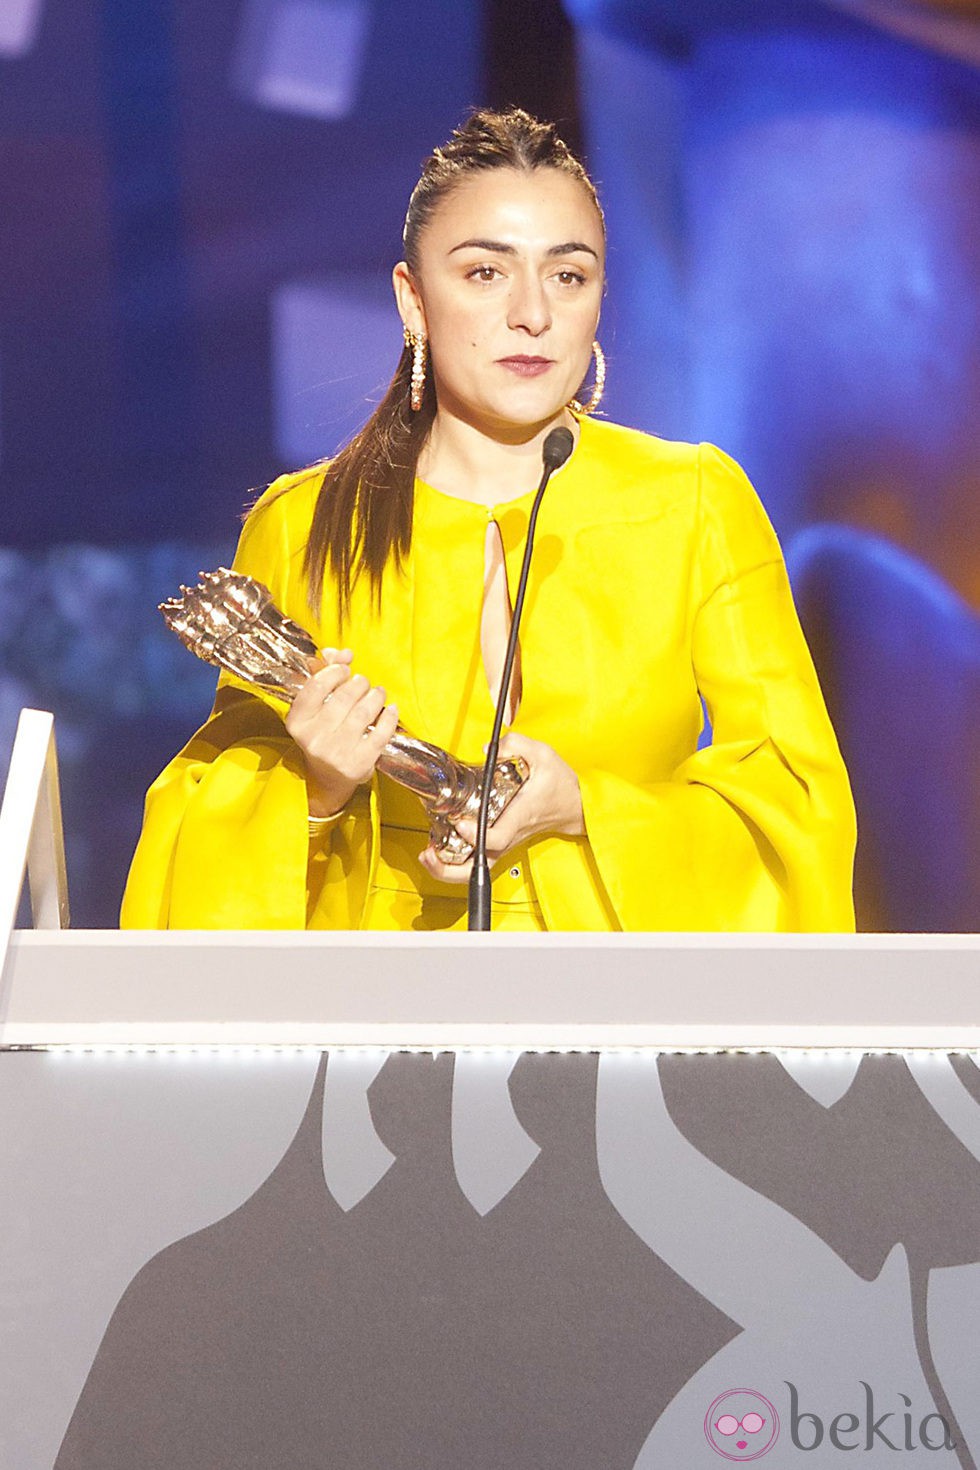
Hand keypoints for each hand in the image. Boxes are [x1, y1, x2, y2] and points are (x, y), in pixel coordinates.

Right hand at [284, 648, 398, 815]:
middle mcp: (314, 738)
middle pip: (344, 696)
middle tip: (364, 683)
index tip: (345, 670)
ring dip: (376, 696)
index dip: (335, 671)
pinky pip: (381, 732)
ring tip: (377, 693)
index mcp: (298, 722)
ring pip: (364, 711)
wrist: (326, 778)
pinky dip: (389, 716)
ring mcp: (337, 752)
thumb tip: (342, 653)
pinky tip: (391, 709)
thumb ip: (325, 675)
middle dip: (359, 683)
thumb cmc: (322, 734)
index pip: (316, 686)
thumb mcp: (314, 708)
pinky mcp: (359, 763)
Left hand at [418, 732, 583, 884]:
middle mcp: (510, 834)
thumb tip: (488, 748)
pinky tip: (438, 848)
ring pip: (475, 869)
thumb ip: (517, 744)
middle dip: (450, 868)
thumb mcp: (544, 754)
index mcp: (520, 815)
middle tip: (428, 854)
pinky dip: (454, 862)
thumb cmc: (560, 784)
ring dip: (448, 869)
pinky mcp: (499, 844)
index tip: (460, 823)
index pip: (498, 836)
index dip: (476, 835)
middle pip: (480, 865)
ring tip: (427, 854)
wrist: (574, 805)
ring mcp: (504, 843)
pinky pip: (475, 861)